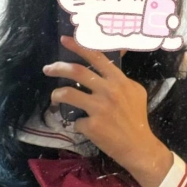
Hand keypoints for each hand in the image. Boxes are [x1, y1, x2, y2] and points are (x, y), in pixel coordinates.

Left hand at [42, 35, 172, 186]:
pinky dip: (76, 123)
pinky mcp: (92, 125)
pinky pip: (75, 120)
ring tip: (54, 97)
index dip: (78, 46)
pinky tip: (82, 126)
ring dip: (56, 94)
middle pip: (77, 71)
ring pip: (67, 93)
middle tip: (48, 69)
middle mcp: (109, 91)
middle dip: (58, 67)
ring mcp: (99, 108)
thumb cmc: (136, 119)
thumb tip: (104, 71)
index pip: (97, 57)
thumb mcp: (135, 92)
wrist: (139, 147)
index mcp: (119, 80)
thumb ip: (120, 80)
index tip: (64, 40)